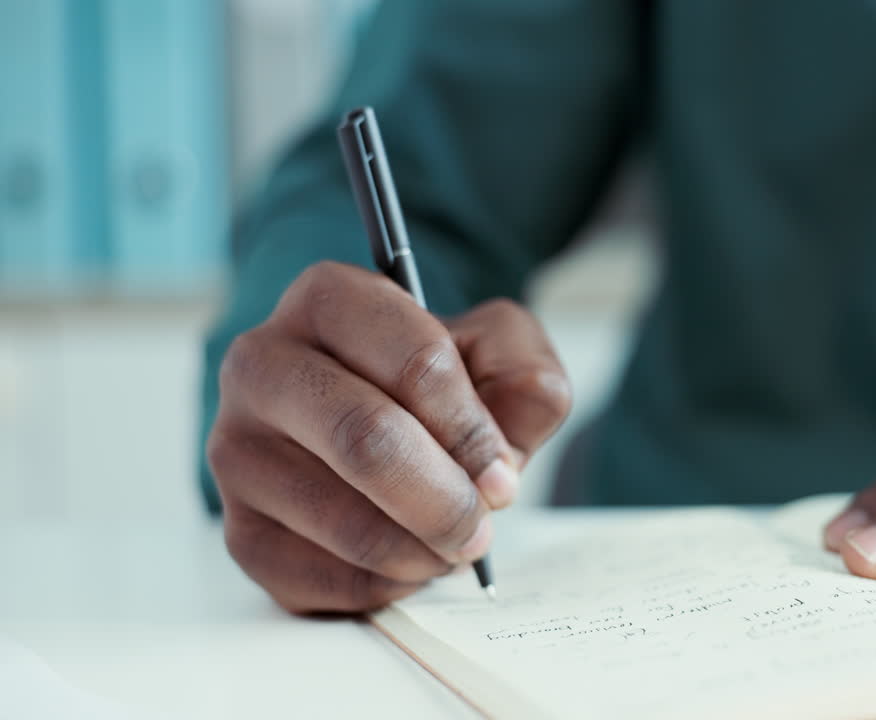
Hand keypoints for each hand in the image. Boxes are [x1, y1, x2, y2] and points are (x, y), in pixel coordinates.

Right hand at [208, 262, 569, 612]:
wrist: (374, 421)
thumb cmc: (436, 382)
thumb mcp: (498, 349)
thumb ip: (525, 377)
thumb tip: (501, 459)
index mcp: (329, 299)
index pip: (415, 362)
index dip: (471, 430)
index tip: (501, 474)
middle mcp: (262, 364)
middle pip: (366, 439)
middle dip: (445, 500)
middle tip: (482, 526)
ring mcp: (237, 449)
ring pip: (343, 520)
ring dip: (420, 549)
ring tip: (451, 544)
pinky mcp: (238, 529)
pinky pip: (318, 578)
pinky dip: (383, 585)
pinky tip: (406, 561)